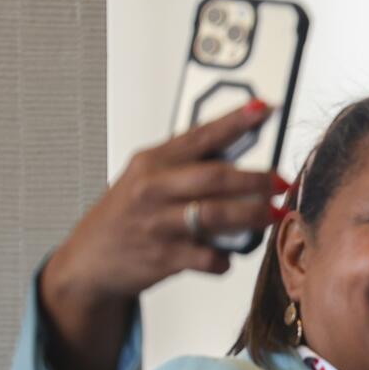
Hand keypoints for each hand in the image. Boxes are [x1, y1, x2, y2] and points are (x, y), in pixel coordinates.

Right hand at [39, 101, 285, 369]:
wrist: (88, 260)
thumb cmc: (124, 215)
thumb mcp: (145, 178)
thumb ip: (185, 166)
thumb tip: (239, 154)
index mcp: (152, 161)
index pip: (200, 135)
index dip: (236, 121)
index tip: (264, 109)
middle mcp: (153, 188)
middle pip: (216, 177)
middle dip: (256, 178)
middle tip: (280, 181)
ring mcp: (158, 223)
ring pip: (217, 215)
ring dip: (252, 215)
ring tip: (271, 214)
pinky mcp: (164, 256)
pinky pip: (209, 257)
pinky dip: (225, 258)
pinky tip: (227, 255)